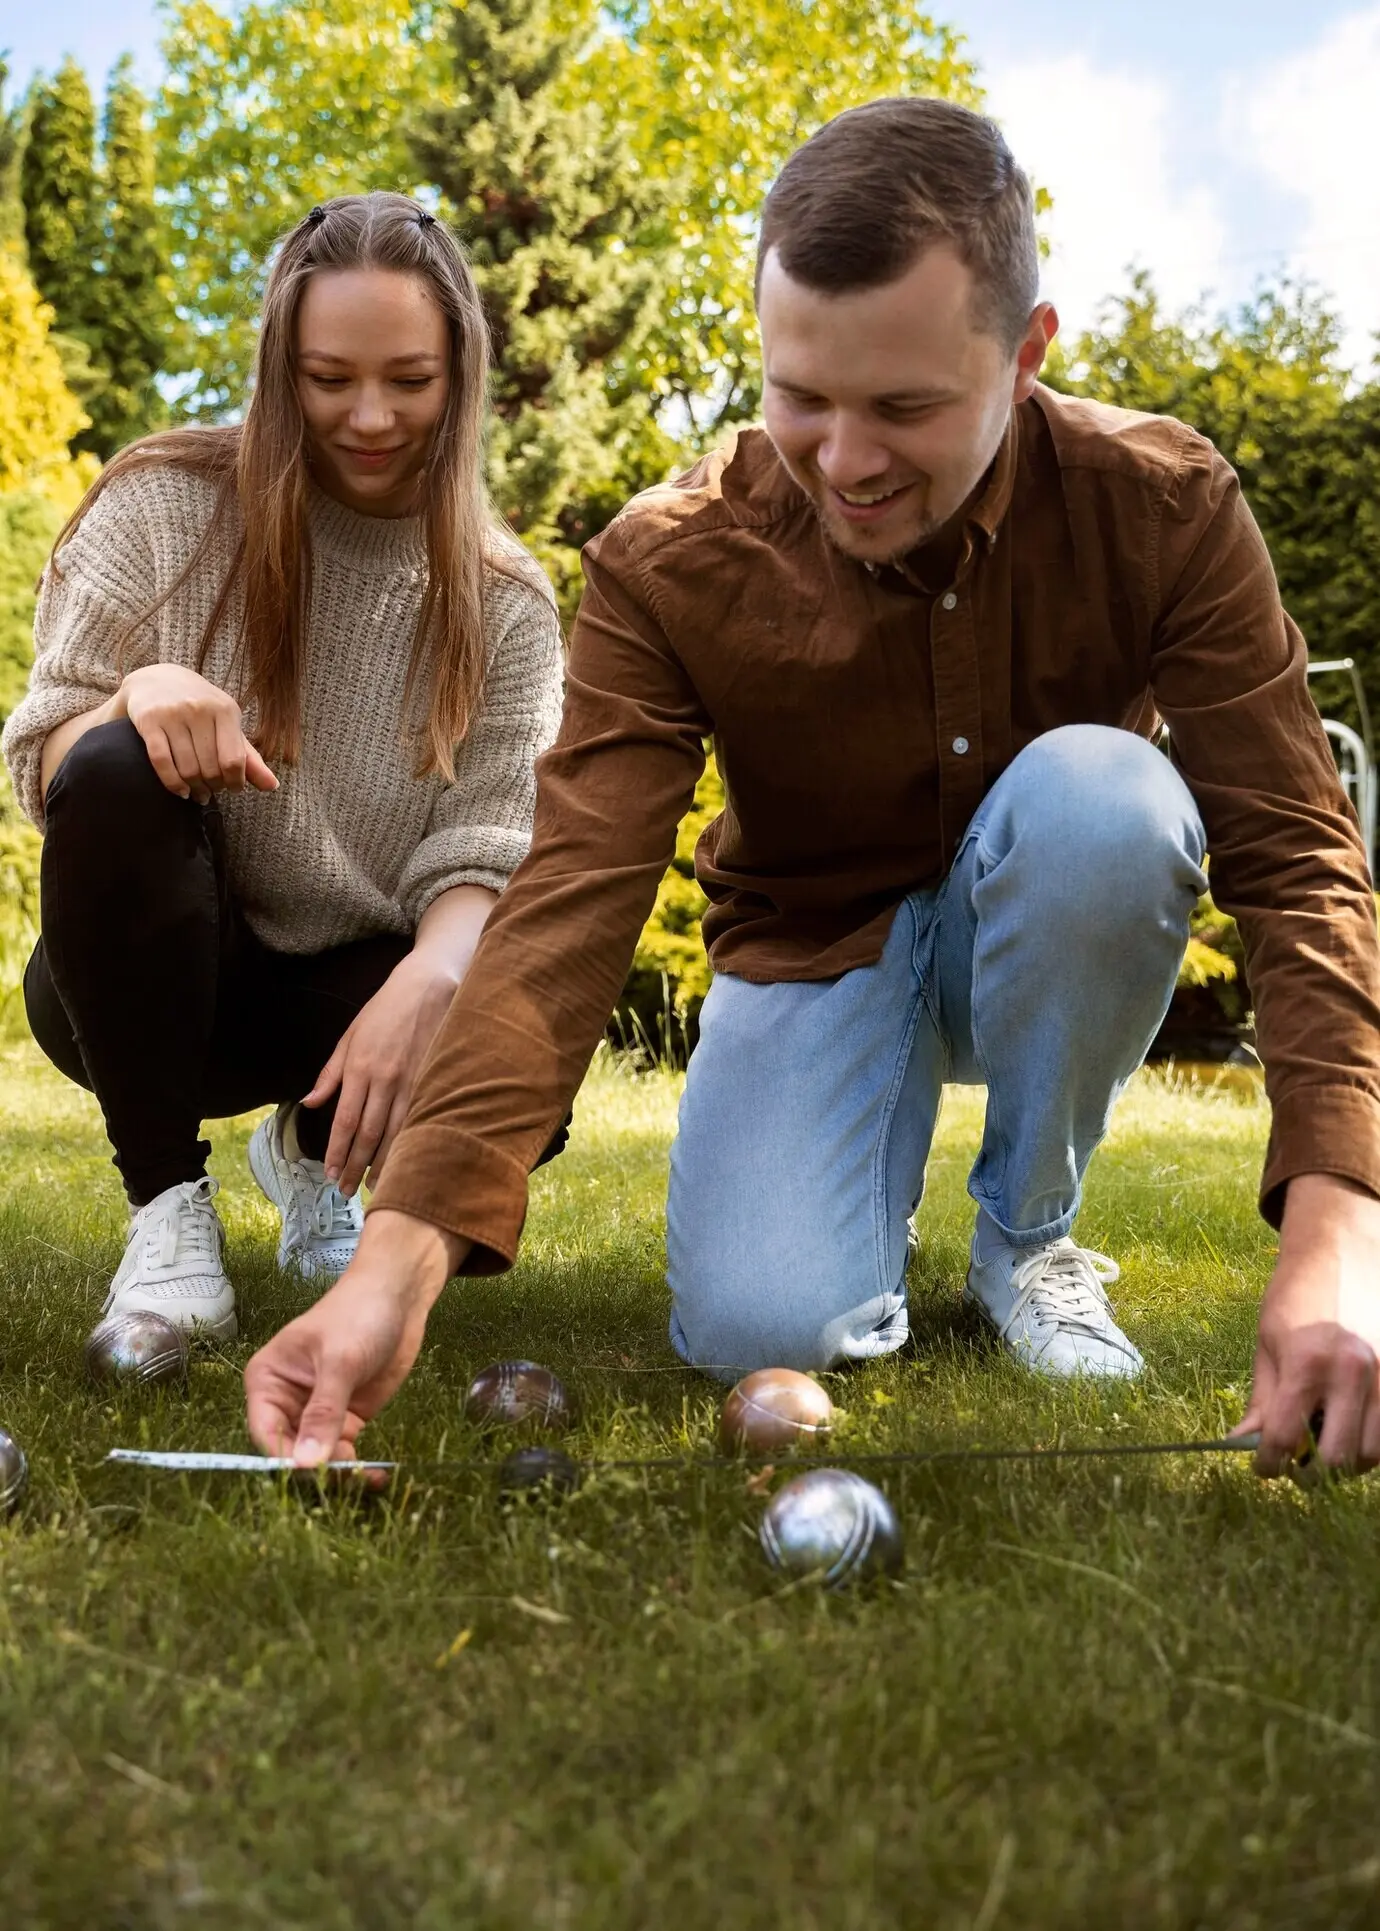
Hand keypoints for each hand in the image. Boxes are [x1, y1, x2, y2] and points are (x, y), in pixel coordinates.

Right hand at [120, 664, 277, 801]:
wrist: (156, 680)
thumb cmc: (200, 709)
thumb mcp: (228, 725)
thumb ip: (249, 757)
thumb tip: (273, 786)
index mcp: (225, 710)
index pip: (234, 760)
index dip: (235, 782)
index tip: (233, 789)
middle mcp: (200, 709)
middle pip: (210, 768)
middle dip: (213, 787)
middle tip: (212, 791)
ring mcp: (172, 714)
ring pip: (187, 768)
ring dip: (194, 789)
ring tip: (197, 793)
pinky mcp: (149, 721)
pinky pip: (162, 762)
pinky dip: (172, 783)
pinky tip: (180, 790)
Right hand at [244, 1209, 464, 1467]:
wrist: (399, 1296)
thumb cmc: (359, 1315)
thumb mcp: (340, 1361)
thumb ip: (324, 1412)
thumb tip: (306, 1465)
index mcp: (267, 1382)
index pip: (266, 1433)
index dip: (286, 1458)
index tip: (315, 1474)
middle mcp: (285, 1402)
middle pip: (291, 1451)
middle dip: (317, 1469)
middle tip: (350, 1477)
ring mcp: (316, 1413)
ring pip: (317, 1459)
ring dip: (340, 1473)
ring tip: (369, 1476)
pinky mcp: (346, 1420)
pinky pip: (344, 1452)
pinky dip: (358, 1466)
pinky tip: (377, 1475)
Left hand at [302, 955, 461, 1198]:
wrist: (428, 987)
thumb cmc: (385, 1010)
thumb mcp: (349, 1036)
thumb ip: (329, 1073)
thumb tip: (309, 1103)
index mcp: (359, 1068)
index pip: (344, 1121)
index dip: (336, 1152)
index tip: (329, 1174)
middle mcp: (383, 1079)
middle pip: (367, 1134)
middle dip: (355, 1166)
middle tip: (346, 1190)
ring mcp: (411, 1081)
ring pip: (394, 1133)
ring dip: (382, 1163)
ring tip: (374, 1187)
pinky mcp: (432, 1080)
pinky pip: (418, 1119)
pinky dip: (409, 1144)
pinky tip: (405, 1161)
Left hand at [1234, 1173, 1379, 1474]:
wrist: (1342, 1253)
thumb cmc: (1296, 1298)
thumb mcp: (1268, 1345)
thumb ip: (1262, 1401)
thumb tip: (1241, 1444)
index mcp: (1308, 1364)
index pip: (1286, 1438)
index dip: (1270, 1463)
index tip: (1265, 1466)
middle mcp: (1353, 1373)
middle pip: (1337, 1458)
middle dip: (1311, 1471)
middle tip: (1297, 1464)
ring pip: (1373, 1454)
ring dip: (1347, 1460)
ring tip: (1326, 1444)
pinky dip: (1372, 1441)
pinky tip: (1351, 1427)